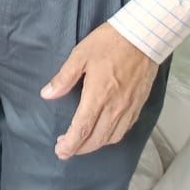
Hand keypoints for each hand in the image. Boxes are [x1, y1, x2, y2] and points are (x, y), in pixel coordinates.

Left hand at [42, 22, 159, 159]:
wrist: (142, 37)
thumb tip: (47, 94)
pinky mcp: (138, 106)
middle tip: (65, 149)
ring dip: (95, 145)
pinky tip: (102, 133)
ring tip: (81, 143)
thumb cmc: (109, 43)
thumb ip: (64, 78)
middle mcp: (115, 107)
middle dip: (79, 148)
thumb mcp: (80, 55)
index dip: (70, 144)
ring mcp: (129, 108)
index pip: (83, 129)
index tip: (60, 151)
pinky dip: (111, 137)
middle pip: (97, 139)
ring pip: (111, 138)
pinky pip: (124, 130)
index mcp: (98, 95)